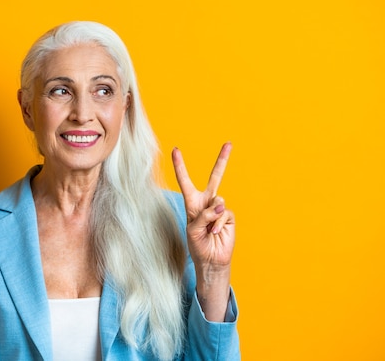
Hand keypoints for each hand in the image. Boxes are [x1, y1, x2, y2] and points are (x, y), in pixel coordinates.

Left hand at [172, 142, 234, 269]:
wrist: (211, 260)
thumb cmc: (197, 246)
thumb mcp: (192, 231)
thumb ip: (203, 216)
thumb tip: (219, 204)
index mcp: (192, 203)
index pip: (185, 181)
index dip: (180, 166)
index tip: (176, 150)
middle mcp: (206, 202)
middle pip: (215, 177)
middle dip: (222, 160)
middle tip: (229, 143)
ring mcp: (219, 208)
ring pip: (218, 199)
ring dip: (211, 216)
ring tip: (209, 230)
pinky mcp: (229, 216)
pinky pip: (224, 212)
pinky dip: (219, 223)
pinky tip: (216, 232)